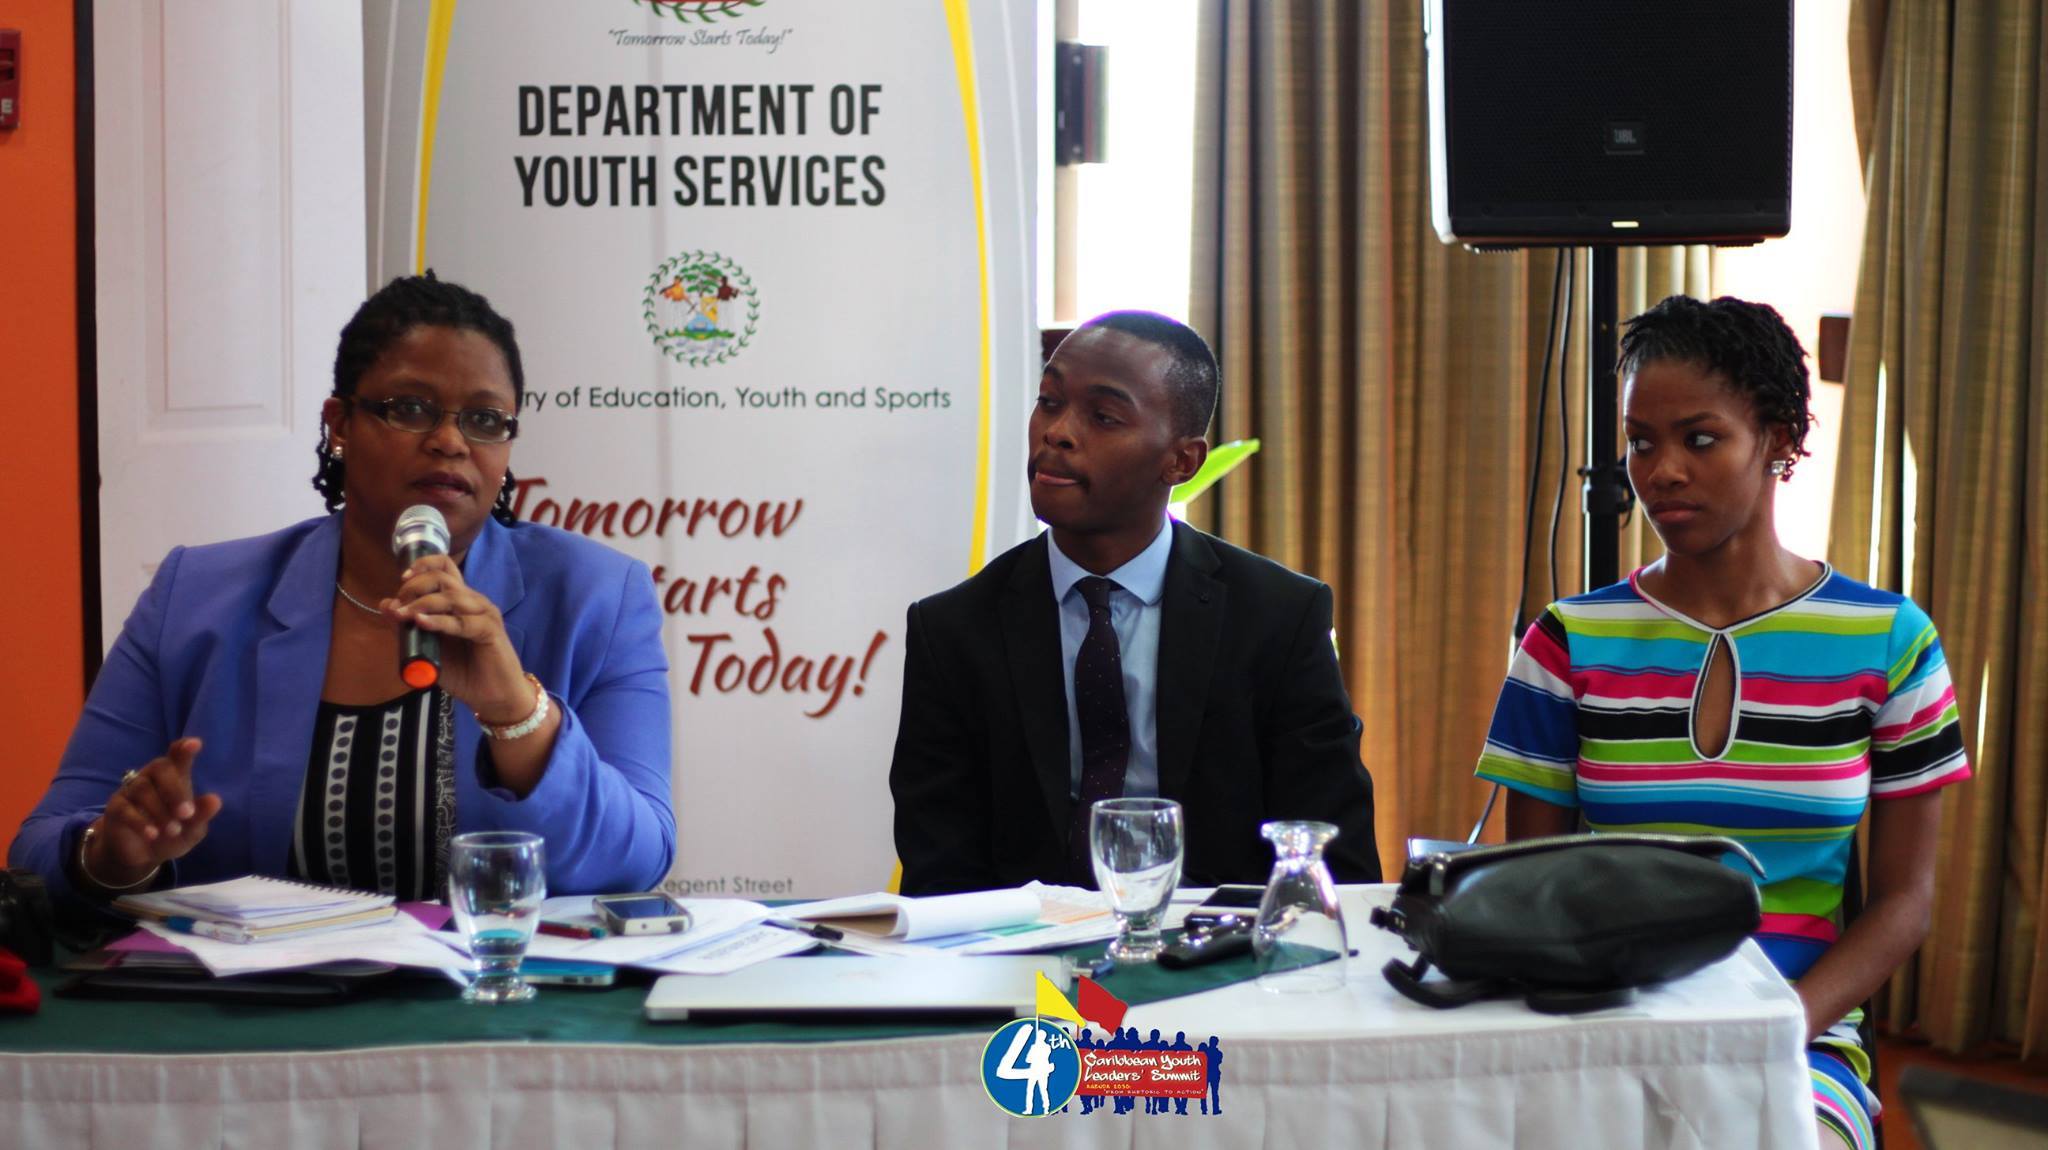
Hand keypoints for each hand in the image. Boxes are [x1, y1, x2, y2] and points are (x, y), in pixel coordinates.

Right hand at [84, 738, 223, 888]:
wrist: (143, 856)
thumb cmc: (172, 833)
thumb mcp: (192, 829)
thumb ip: (202, 815)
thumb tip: (216, 800)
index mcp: (175, 776)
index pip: (178, 756)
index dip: (184, 749)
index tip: (195, 744)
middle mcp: (152, 777)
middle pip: (160, 769)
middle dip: (175, 791)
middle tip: (187, 814)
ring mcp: (131, 790)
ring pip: (143, 789)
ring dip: (160, 811)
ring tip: (172, 831)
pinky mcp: (116, 808)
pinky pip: (125, 809)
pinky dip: (140, 822)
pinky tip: (152, 835)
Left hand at [380, 554, 532, 723]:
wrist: (493, 697)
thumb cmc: (465, 672)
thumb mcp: (428, 649)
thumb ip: (408, 628)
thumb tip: (386, 606)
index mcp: (460, 601)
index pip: (444, 566)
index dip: (422, 566)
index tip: (402, 580)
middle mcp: (473, 602)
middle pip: (443, 577)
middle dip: (415, 587)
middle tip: (400, 606)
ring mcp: (484, 614)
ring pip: (451, 596)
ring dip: (422, 603)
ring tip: (404, 616)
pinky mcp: (490, 631)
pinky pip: (462, 621)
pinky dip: (440, 621)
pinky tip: (423, 623)